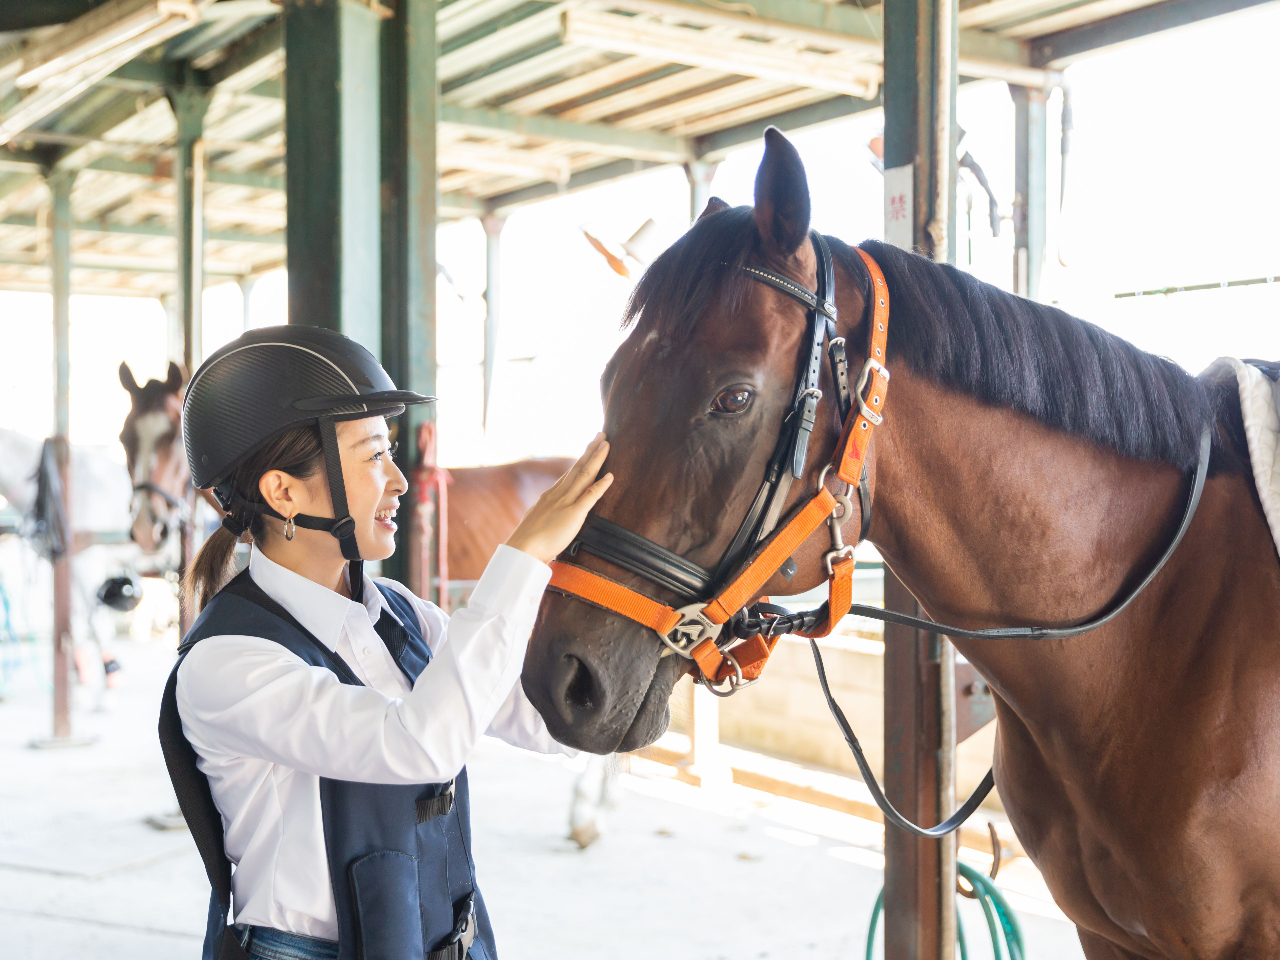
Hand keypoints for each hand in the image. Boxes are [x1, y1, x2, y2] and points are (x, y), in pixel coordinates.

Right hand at [506, 433, 612, 563]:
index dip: (581, 461)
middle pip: (578, 468)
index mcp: (550, 496)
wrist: (522, 549)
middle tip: (601, 436)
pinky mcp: (574, 514)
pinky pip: (590, 496)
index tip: (588, 450)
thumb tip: (547, 516)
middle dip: (590, 451)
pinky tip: (610, 476)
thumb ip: (545, 515)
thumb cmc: (528, 542)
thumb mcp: (537, 522)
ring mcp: (566, 502)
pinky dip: (601, 485)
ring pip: (584, 475)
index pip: (569, 475)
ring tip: (606, 444)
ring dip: (597, 459)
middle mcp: (558, 494)